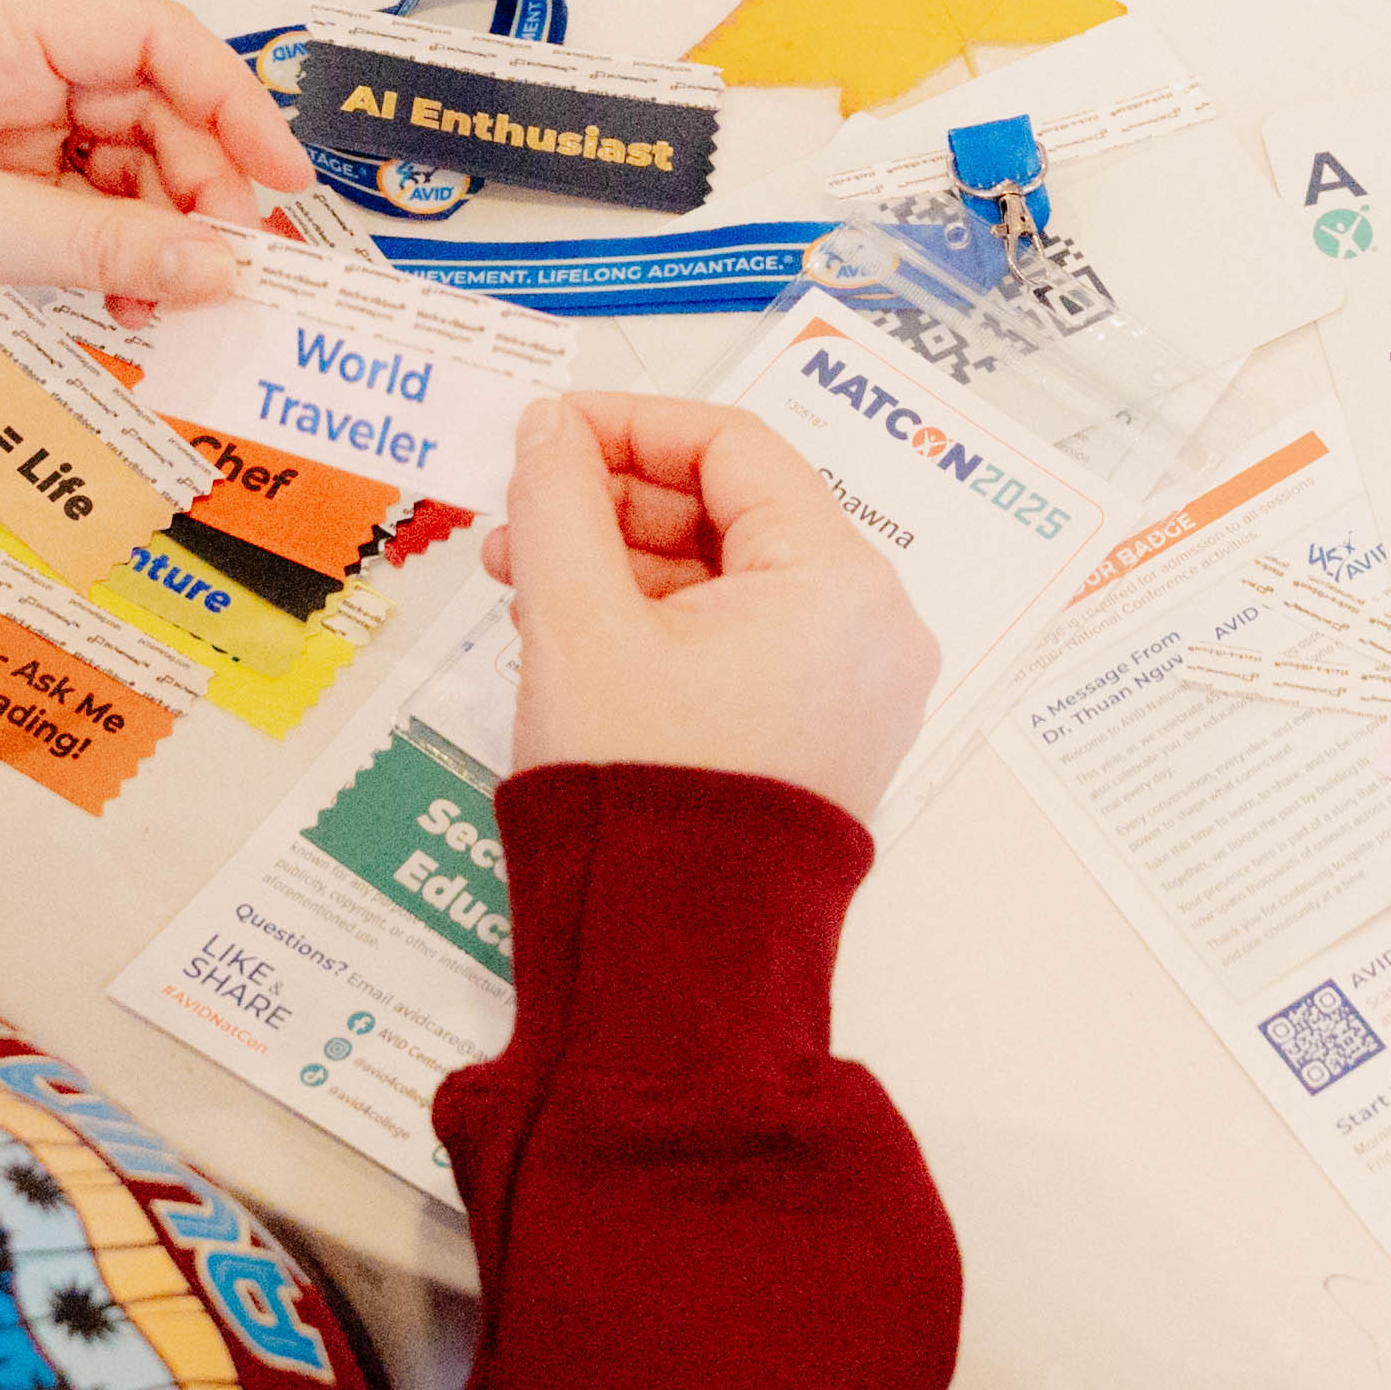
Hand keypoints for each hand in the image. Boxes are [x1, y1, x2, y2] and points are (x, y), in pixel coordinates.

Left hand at [0, 0, 315, 350]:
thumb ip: (98, 244)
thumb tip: (217, 263)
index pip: (145, 35)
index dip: (229, 99)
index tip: (279, 176)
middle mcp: (3, 55)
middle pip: (154, 102)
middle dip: (202, 183)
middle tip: (233, 259)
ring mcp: (6, 120)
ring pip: (136, 161)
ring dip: (169, 229)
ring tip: (175, 295)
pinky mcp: (0, 181)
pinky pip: (98, 207)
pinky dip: (127, 253)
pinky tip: (136, 298)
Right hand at [488, 395, 940, 822]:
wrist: (670, 963)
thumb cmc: (640, 796)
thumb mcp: (576, 622)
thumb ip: (557, 502)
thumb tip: (550, 430)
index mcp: (839, 583)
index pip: (733, 447)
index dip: (628, 426)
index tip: (547, 432)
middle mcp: (872, 630)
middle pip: (736, 513)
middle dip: (615, 508)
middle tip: (518, 518)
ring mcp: (855, 692)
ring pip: (733, 583)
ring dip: (628, 569)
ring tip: (524, 583)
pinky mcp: (824, 741)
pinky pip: (747, 646)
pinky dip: (665, 627)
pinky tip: (578, 636)